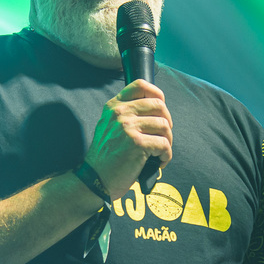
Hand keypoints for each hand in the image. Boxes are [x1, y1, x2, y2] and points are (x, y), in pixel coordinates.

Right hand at [84, 79, 172, 198]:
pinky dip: (166, 155)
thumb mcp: (109, 126)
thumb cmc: (106, 156)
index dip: (157, 94)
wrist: (95, 179)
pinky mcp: (137, 144)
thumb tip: (155, 108)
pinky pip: (164, 144)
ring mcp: (128, 127)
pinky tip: (158, 162)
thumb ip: (126, 114)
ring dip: (167, 141)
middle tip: (163, 136)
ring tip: (159, 152)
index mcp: (114, 106)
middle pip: (159, 105)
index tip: (161, 109)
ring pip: (164, 125)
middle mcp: (120, 113)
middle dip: (167, 122)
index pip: (140, 85)